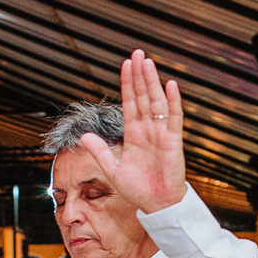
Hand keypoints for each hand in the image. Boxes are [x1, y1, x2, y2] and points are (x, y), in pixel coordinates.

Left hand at [79, 49, 187, 213]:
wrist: (156, 205)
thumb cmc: (138, 189)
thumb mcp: (113, 169)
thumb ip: (100, 151)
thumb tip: (84, 136)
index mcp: (134, 134)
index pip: (130, 103)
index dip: (127, 84)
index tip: (125, 65)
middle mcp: (148, 130)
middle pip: (142, 97)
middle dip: (139, 75)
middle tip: (137, 53)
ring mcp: (161, 134)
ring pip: (156, 102)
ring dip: (152, 82)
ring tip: (148, 62)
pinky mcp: (173, 142)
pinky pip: (174, 118)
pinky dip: (173, 102)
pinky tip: (170, 86)